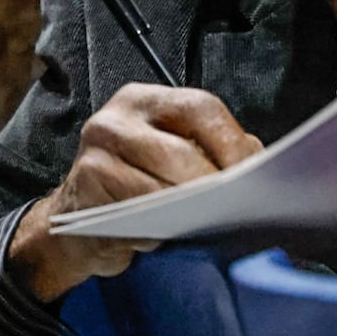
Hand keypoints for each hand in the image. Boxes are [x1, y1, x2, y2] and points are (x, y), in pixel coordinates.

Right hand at [10, 84, 262, 301]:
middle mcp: (117, 117)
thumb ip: (213, 153)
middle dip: (213, 182)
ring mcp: (95, 151)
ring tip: (209, 222)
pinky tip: (167, 235)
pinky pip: (134, 213)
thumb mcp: (174, 158)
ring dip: (188, 210)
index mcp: (148, 101)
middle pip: (180, 149)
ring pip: (158, 186)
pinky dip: (157, 228)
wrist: (76, 227)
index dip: (231, 141)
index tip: (253, 174)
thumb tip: (260, 166)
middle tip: (235, 206)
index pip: (200, 108)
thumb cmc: (137, 188)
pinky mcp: (84, 189)